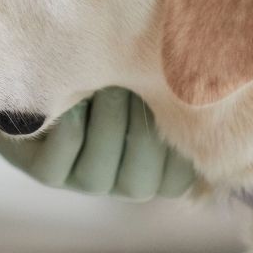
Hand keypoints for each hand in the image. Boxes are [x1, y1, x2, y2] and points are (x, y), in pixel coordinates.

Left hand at [0, 87, 195, 200]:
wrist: (43, 70)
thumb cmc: (110, 69)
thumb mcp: (146, 77)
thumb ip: (173, 88)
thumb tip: (209, 74)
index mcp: (157, 166)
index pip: (178, 179)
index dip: (176, 144)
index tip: (174, 97)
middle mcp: (121, 182)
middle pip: (139, 182)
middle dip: (140, 130)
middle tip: (134, 83)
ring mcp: (81, 180)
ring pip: (98, 175)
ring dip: (105, 126)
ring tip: (103, 84)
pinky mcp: (45, 172)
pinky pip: (59, 164)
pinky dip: (70, 131)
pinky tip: (71, 101)